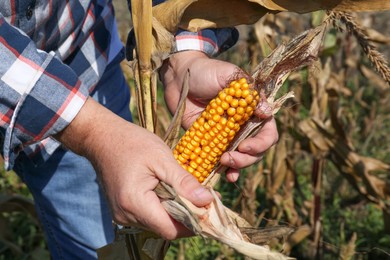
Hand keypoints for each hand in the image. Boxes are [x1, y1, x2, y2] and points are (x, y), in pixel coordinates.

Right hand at [55, 98, 213, 238]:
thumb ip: (184, 182)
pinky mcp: (123, 210)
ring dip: (177, 212)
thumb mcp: (162, 158)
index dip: (193, 223)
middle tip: (207, 198)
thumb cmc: (131, 143)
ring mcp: (123, 214)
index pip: (170, 229)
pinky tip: (174, 193)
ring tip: (193, 193)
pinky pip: (149, 216)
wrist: (102, 138)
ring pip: (158, 223)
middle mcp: (126, 215)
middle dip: (188, 216)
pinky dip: (164, 208)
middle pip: (165, 227)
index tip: (210, 208)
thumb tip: (207, 201)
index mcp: (134, 202)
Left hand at [160, 51, 278, 181]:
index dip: (261, 143)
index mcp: (252, 110)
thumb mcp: (230, 74)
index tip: (244, 145)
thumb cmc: (207, 71)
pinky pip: (223, 160)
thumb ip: (248, 92)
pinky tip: (225, 175)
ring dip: (238, 166)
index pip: (268, 131)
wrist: (180, 78)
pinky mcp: (211, 142)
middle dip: (248, 158)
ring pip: (242, 158)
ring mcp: (227, 136)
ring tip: (224, 162)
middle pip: (257, 150)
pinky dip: (226, 170)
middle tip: (230, 157)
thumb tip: (267, 112)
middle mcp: (243, 125)